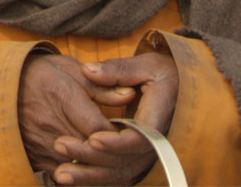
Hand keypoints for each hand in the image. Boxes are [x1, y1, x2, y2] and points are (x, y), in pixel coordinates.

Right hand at [18, 54, 135, 180]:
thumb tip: (130, 95)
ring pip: (80, 167)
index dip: (117, 135)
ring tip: (108, 159)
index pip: (99, 128)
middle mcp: (49, 122)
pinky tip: (87, 164)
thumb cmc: (39, 74)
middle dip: (112, 154)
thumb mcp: (67, 69)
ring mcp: (40, 143)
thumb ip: (100, 86)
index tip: (126, 132)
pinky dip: (79, 172)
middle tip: (123, 150)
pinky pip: (65, 175)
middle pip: (92, 152)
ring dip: (97, 167)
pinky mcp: (34, 158)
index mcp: (60, 94)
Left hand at [49, 53, 178, 185]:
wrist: (182, 90)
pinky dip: (95, 178)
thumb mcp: (145, 66)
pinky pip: (118, 174)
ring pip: (119, 173)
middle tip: (59, 146)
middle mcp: (156, 144)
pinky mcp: (137, 158)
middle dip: (91, 158)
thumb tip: (87, 71)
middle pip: (124, 161)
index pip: (139, 140)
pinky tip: (72, 178)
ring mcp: (147, 155)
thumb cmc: (163, 74)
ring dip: (89, 176)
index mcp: (159, 120)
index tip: (92, 139)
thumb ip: (117, 69)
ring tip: (59, 175)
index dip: (116, 143)